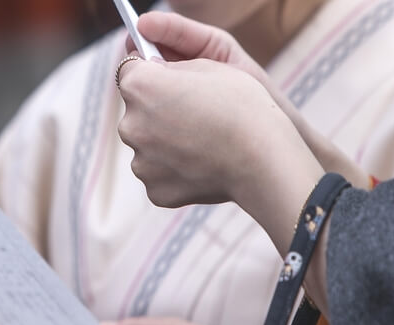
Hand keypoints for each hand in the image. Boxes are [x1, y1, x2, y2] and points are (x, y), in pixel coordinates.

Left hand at [129, 11, 369, 189]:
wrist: (263, 158)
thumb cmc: (242, 105)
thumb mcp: (207, 65)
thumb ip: (170, 66)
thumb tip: (150, 70)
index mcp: (140, 85)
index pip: (130, 71)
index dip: (151, 73)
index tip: (166, 79)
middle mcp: (131, 124)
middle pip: (137, 111)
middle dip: (158, 110)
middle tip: (193, 115)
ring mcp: (141, 162)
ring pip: (148, 145)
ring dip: (166, 142)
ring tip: (202, 142)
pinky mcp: (155, 190)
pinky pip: (161, 175)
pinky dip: (176, 171)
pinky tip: (202, 164)